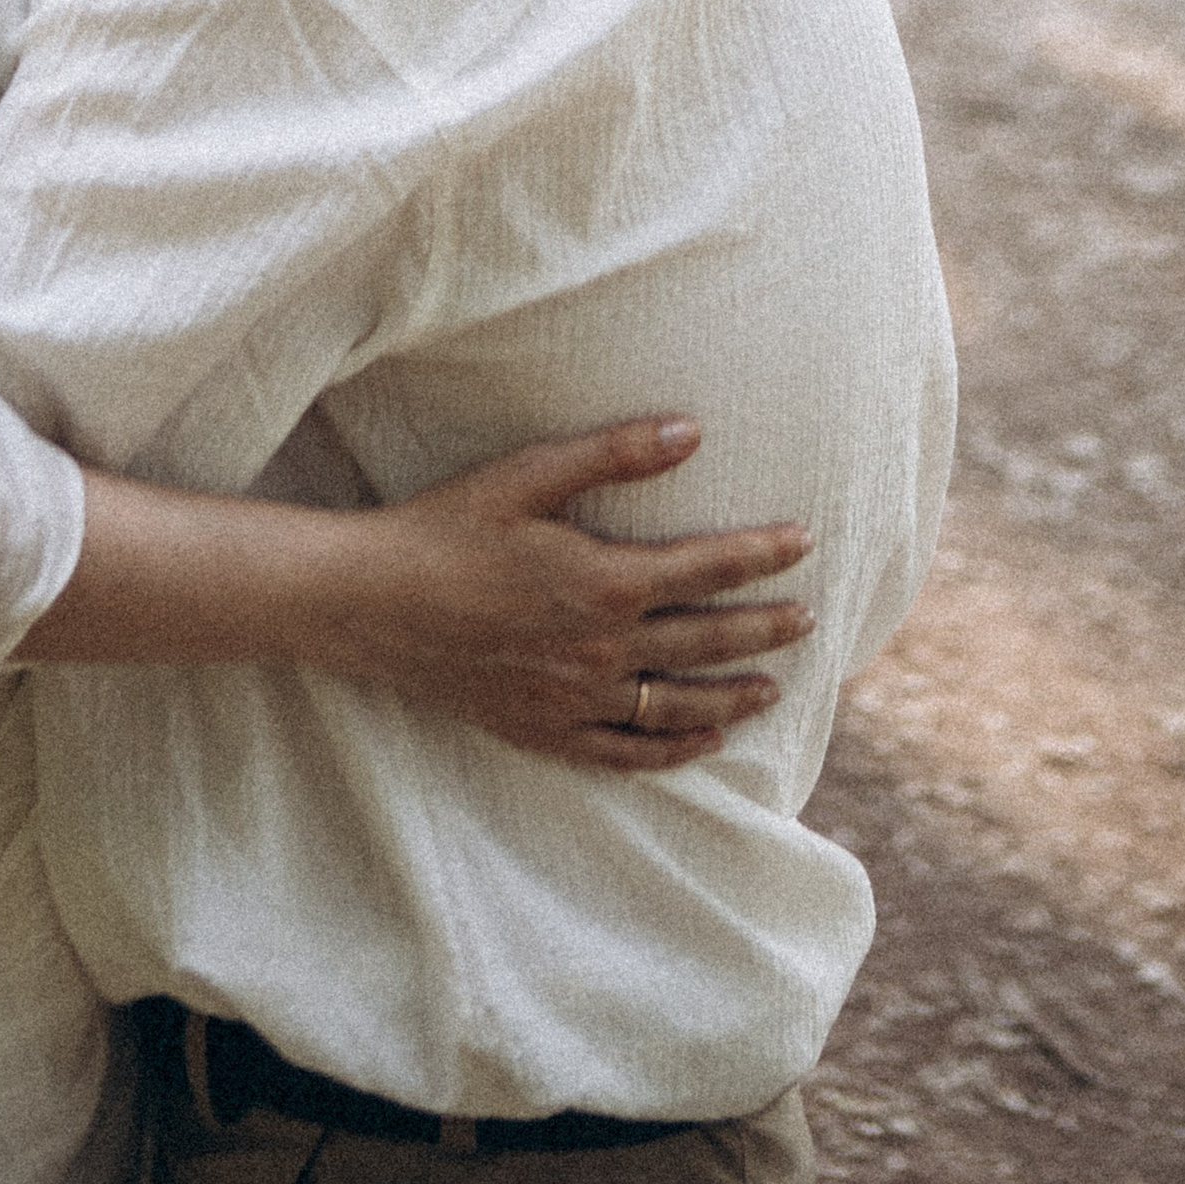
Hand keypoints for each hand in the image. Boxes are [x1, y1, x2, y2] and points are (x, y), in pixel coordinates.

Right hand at [303, 419, 812, 774]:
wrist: (374, 604)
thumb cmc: (448, 528)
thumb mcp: (529, 474)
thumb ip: (615, 452)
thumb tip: (692, 429)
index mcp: (605, 582)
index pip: (709, 569)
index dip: (762, 555)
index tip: (802, 542)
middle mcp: (603, 649)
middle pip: (709, 643)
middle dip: (766, 629)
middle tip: (810, 619)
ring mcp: (576, 699)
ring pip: (679, 706)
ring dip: (734, 695)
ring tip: (773, 686)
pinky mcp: (547, 732)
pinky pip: (628, 754)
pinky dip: (674, 750)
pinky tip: (704, 742)